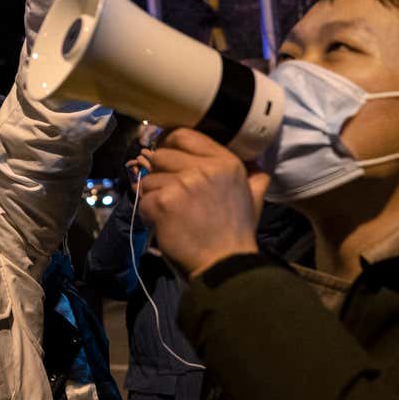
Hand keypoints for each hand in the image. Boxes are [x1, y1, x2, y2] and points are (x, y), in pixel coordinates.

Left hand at [136, 129, 266, 276]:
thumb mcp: (253, 197)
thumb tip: (256, 160)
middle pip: (161, 156)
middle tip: (170, 194)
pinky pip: (142, 200)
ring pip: (148, 179)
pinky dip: (148, 214)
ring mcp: (182, 185)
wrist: (224, 264)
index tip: (166, 157)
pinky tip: (164, 225)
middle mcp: (204, 168)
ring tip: (170, 214)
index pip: (184, 135)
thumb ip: (254, 175)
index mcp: (225, 162)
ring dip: (153, 196)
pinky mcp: (163, 203)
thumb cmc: (236, 232)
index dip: (169, 144)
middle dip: (160, 174)